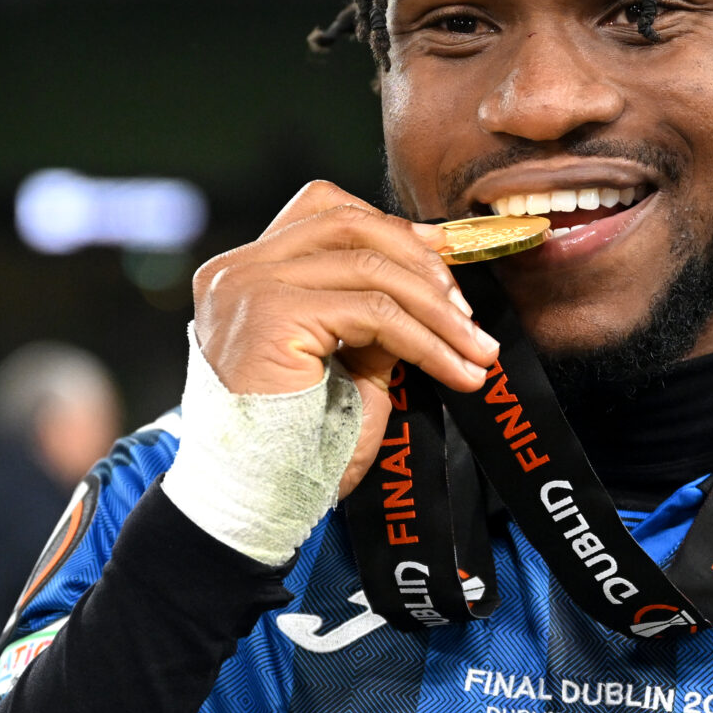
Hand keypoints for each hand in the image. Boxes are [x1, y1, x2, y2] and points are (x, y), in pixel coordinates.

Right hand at [190, 181, 499, 496]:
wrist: (258, 501)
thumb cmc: (298, 444)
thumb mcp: (346, 362)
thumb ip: (372, 315)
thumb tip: (431, 284)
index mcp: (244, 273)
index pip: (322, 211)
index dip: (391, 228)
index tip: (444, 261)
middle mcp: (236, 270)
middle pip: (348, 223)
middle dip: (422, 263)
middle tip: (468, 314)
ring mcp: (249, 286)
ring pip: (370, 268)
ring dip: (438, 311)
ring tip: (476, 350)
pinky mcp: (272, 314)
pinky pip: (374, 312)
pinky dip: (427, 339)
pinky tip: (456, 369)